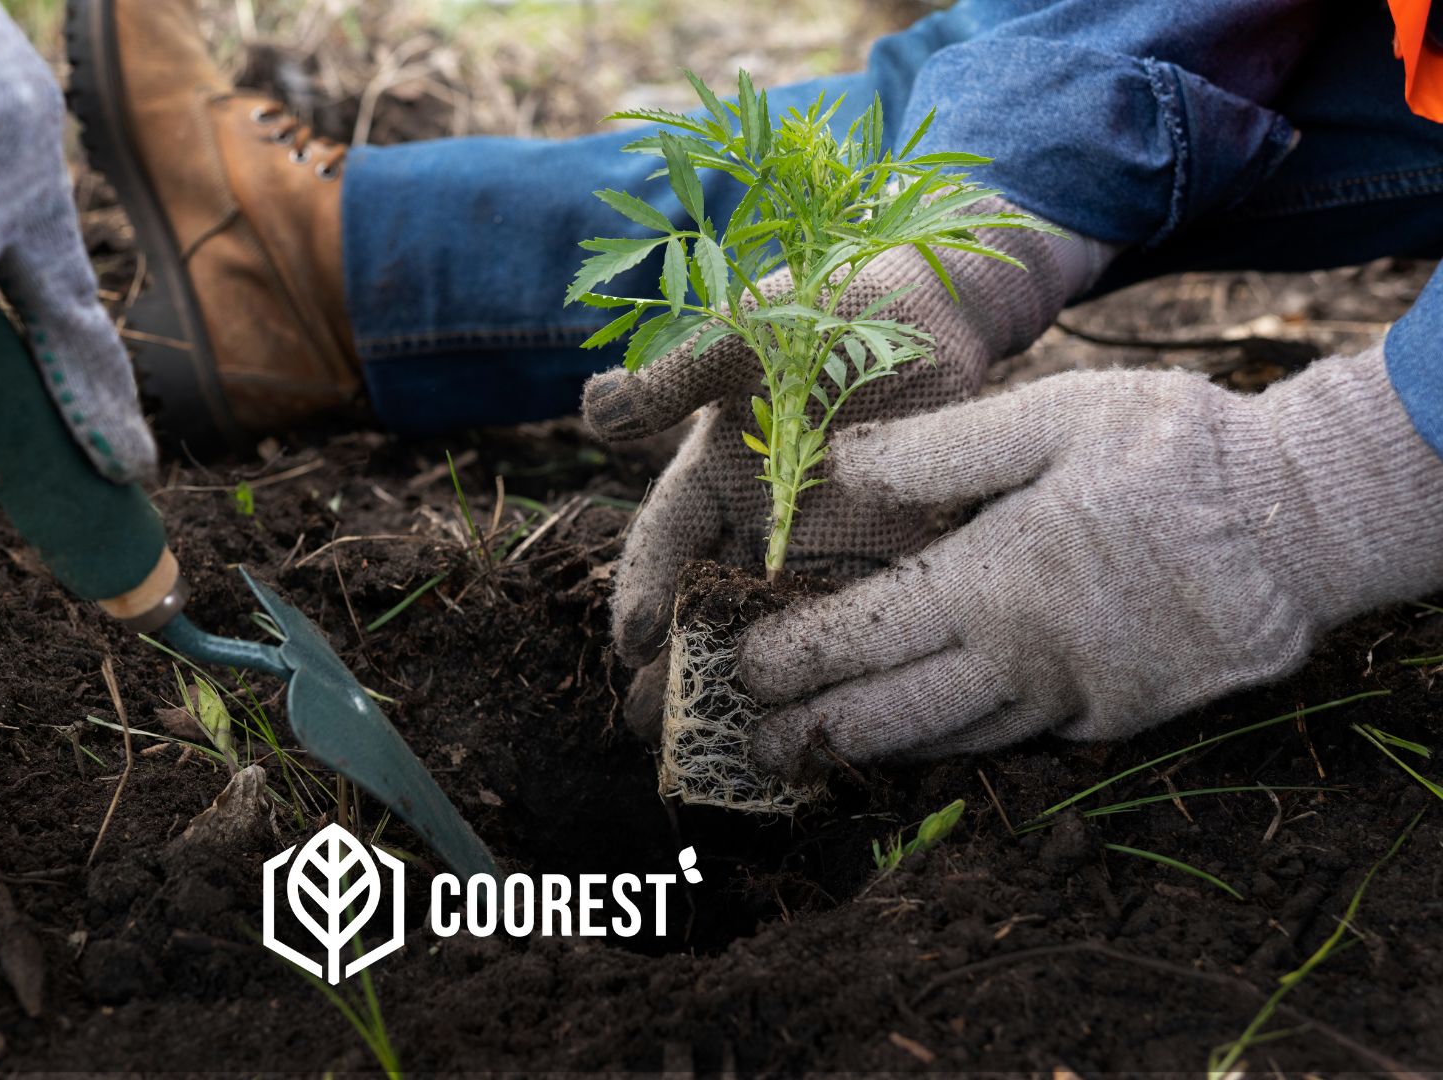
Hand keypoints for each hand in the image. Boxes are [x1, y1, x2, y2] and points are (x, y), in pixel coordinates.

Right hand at [582, 201, 1108, 737]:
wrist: (921, 303)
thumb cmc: (817, 306)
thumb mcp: (739, 332)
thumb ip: (675, 376)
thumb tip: (592, 410)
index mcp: (709, 474)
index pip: (664, 545)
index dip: (644, 591)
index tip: (633, 641)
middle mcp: (758, 522)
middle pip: (710, 607)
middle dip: (679, 669)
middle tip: (652, 728)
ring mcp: (822, 544)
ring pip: (781, 629)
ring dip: (755, 687)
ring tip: (728, 749)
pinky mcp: (889, 555)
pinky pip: (862, 616)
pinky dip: (844, 665)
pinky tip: (832, 718)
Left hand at [739, 345, 1442, 776]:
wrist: (1304, 524)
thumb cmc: (1177, 454)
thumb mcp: (1056, 416)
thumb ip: (940, 449)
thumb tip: (839, 461)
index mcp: (990, 580)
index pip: (860, 635)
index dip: (789, 658)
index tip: (736, 668)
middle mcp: (1019, 657)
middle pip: (889, 714)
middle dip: (812, 732)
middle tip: (751, 742)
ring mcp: (1069, 699)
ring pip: (947, 740)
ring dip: (874, 751)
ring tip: (817, 754)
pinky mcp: (1113, 718)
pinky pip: (1014, 741)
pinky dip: (956, 744)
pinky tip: (925, 738)